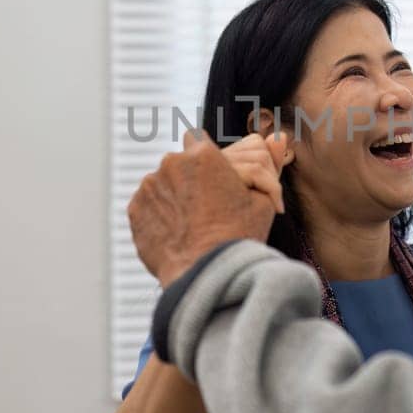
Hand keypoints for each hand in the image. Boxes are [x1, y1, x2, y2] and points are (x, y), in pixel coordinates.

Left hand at [128, 130, 290, 287]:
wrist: (204, 275)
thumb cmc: (237, 238)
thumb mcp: (263, 200)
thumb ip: (268, 165)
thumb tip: (278, 137)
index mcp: (203, 154)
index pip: (199, 139)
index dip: (207, 161)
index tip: (215, 181)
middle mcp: (171, 162)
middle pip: (181, 162)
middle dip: (192, 178)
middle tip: (208, 208)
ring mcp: (149, 185)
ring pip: (164, 182)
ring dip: (175, 196)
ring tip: (193, 224)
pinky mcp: (135, 208)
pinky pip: (149, 204)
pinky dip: (160, 215)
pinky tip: (177, 233)